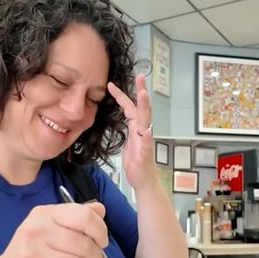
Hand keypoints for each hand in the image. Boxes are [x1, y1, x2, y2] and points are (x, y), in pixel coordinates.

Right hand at [0, 202, 108, 257]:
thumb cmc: (29, 252)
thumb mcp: (49, 227)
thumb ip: (75, 217)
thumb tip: (99, 209)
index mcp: (44, 214)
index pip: (84, 216)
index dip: (100, 231)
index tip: (101, 242)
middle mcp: (36, 231)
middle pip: (84, 244)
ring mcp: (32, 255)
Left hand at [107, 74, 157, 189]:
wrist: (144, 181)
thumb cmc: (136, 163)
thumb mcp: (128, 142)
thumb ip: (127, 130)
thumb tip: (122, 118)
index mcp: (136, 128)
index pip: (129, 107)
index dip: (121, 95)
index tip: (111, 83)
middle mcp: (142, 131)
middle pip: (142, 108)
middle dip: (141, 92)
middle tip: (140, 76)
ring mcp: (145, 141)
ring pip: (146, 121)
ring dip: (145, 108)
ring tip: (144, 94)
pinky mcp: (145, 154)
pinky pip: (147, 144)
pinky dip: (147, 137)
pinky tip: (148, 130)